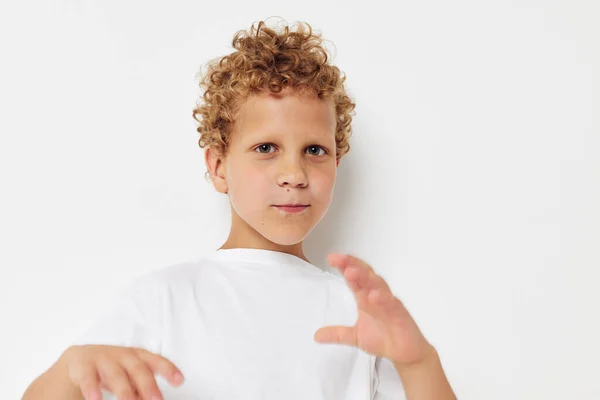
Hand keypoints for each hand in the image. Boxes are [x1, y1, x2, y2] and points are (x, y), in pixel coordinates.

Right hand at [62, 344, 183, 399]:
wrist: (79, 359)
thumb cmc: (114, 368)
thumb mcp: (130, 375)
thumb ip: (142, 387)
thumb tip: (154, 399)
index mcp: (138, 356)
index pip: (156, 361)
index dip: (168, 369)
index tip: (179, 381)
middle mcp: (123, 355)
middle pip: (138, 369)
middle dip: (148, 385)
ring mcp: (103, 359)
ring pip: (115, 375)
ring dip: (123, 390)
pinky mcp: (84, 367)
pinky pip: (88, 378)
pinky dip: (92, 389)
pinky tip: (95, 399)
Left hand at [314, 253, 435, 367]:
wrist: (404, 353)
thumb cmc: (382, 338)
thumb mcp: (355, 336)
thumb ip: (337, 334)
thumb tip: (316, 336)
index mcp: (364, 297)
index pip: (354, 278)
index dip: (344, 266)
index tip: (331, 258)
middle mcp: (376, 295)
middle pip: (365, 275)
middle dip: (353, 265)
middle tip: (339, 259)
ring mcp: (389, 302)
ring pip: (378, 284)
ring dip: (365, 277)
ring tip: (351, 272)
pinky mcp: (400, 313)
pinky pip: (391, 303)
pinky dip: (383, 298)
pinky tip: (373, 296)